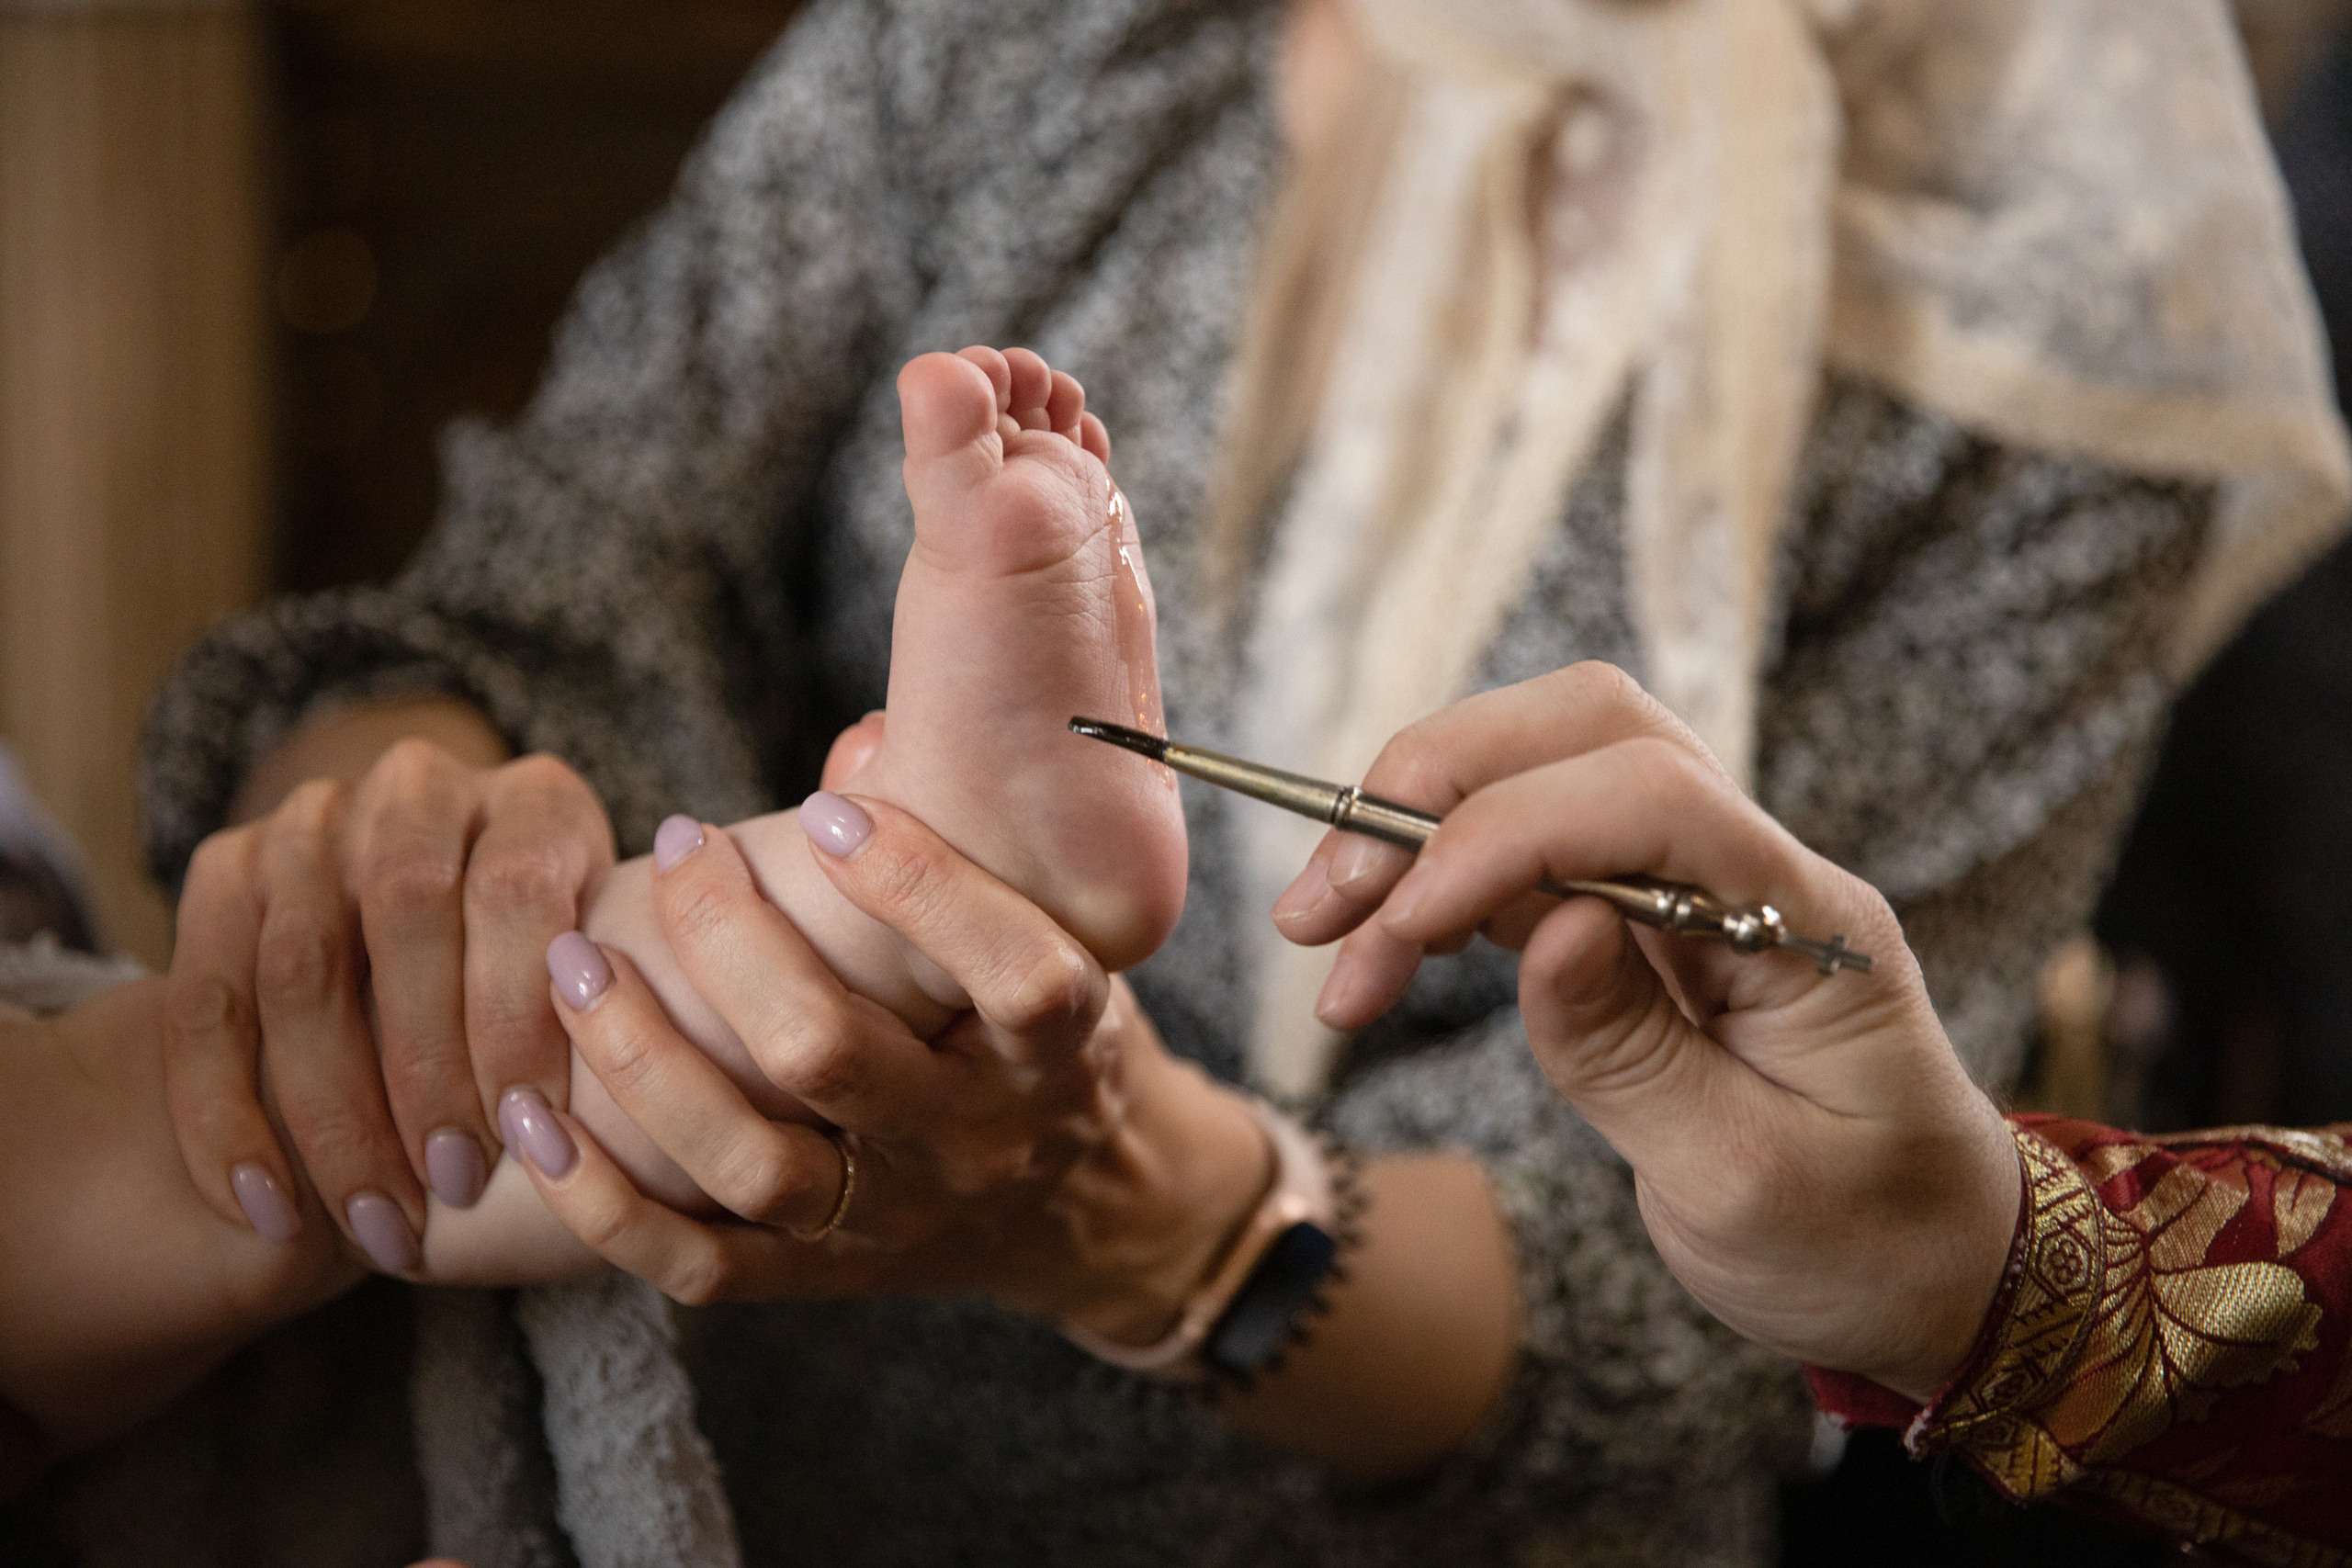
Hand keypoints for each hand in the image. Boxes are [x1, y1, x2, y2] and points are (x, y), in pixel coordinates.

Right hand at [165, 707, 615, 1273]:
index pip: (517, 886)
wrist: (442, 926)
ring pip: (299, 966)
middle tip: (451, 1186)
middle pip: (404, 913)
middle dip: (426, 1068)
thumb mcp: (606, 970)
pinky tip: (263, 1204)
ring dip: (331, 1112)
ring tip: (374, 1223)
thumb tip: (592, 1131)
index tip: (526, 1129)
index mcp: (533, 799)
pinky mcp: (226, 870)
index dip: (514, 1012)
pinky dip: (224, 1115)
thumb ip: (609, 1014)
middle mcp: (418, 791)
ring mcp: (312, 822)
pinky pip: (204, 1001)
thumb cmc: (553, 981)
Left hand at [511, 794, 1268, 1339]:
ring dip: (643, 1060)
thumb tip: (865, 746)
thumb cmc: (1045, 1034)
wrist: (1086, 1213)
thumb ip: (978, 845)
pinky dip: (603, 1202)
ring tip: (574, 965)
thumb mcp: (1071, 942)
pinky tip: (534, 1120)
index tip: (829, 813)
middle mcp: (970, 1141)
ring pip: (750, 1163)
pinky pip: (697, 1262)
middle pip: (832, 1058)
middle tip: (680, 849)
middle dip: (730, 944)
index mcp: (1054, 1053)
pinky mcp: (817, 1275)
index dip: (923, 889)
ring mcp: (887, 1218)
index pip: (1020, 980)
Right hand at [1272, 662, 2019, 1400]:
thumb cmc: (1858, 1241)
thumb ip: (1634, 1053)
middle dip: (1435, 786)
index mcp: (1809, 921)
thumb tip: (1548, 930)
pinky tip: (1381, 947)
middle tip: (1323, 898)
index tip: (1401, 921)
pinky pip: (1529, 855)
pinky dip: (1438, 884)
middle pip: (1587, 732)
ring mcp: (1698, 886)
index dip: (1508, 833)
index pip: (1650, 799)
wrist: (1928, 1270)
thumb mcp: (1743, 1182)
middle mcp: (1754, 869)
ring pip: (1542, 774)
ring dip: (1415, 831)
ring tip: (1321, 934)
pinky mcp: (1645, 922)